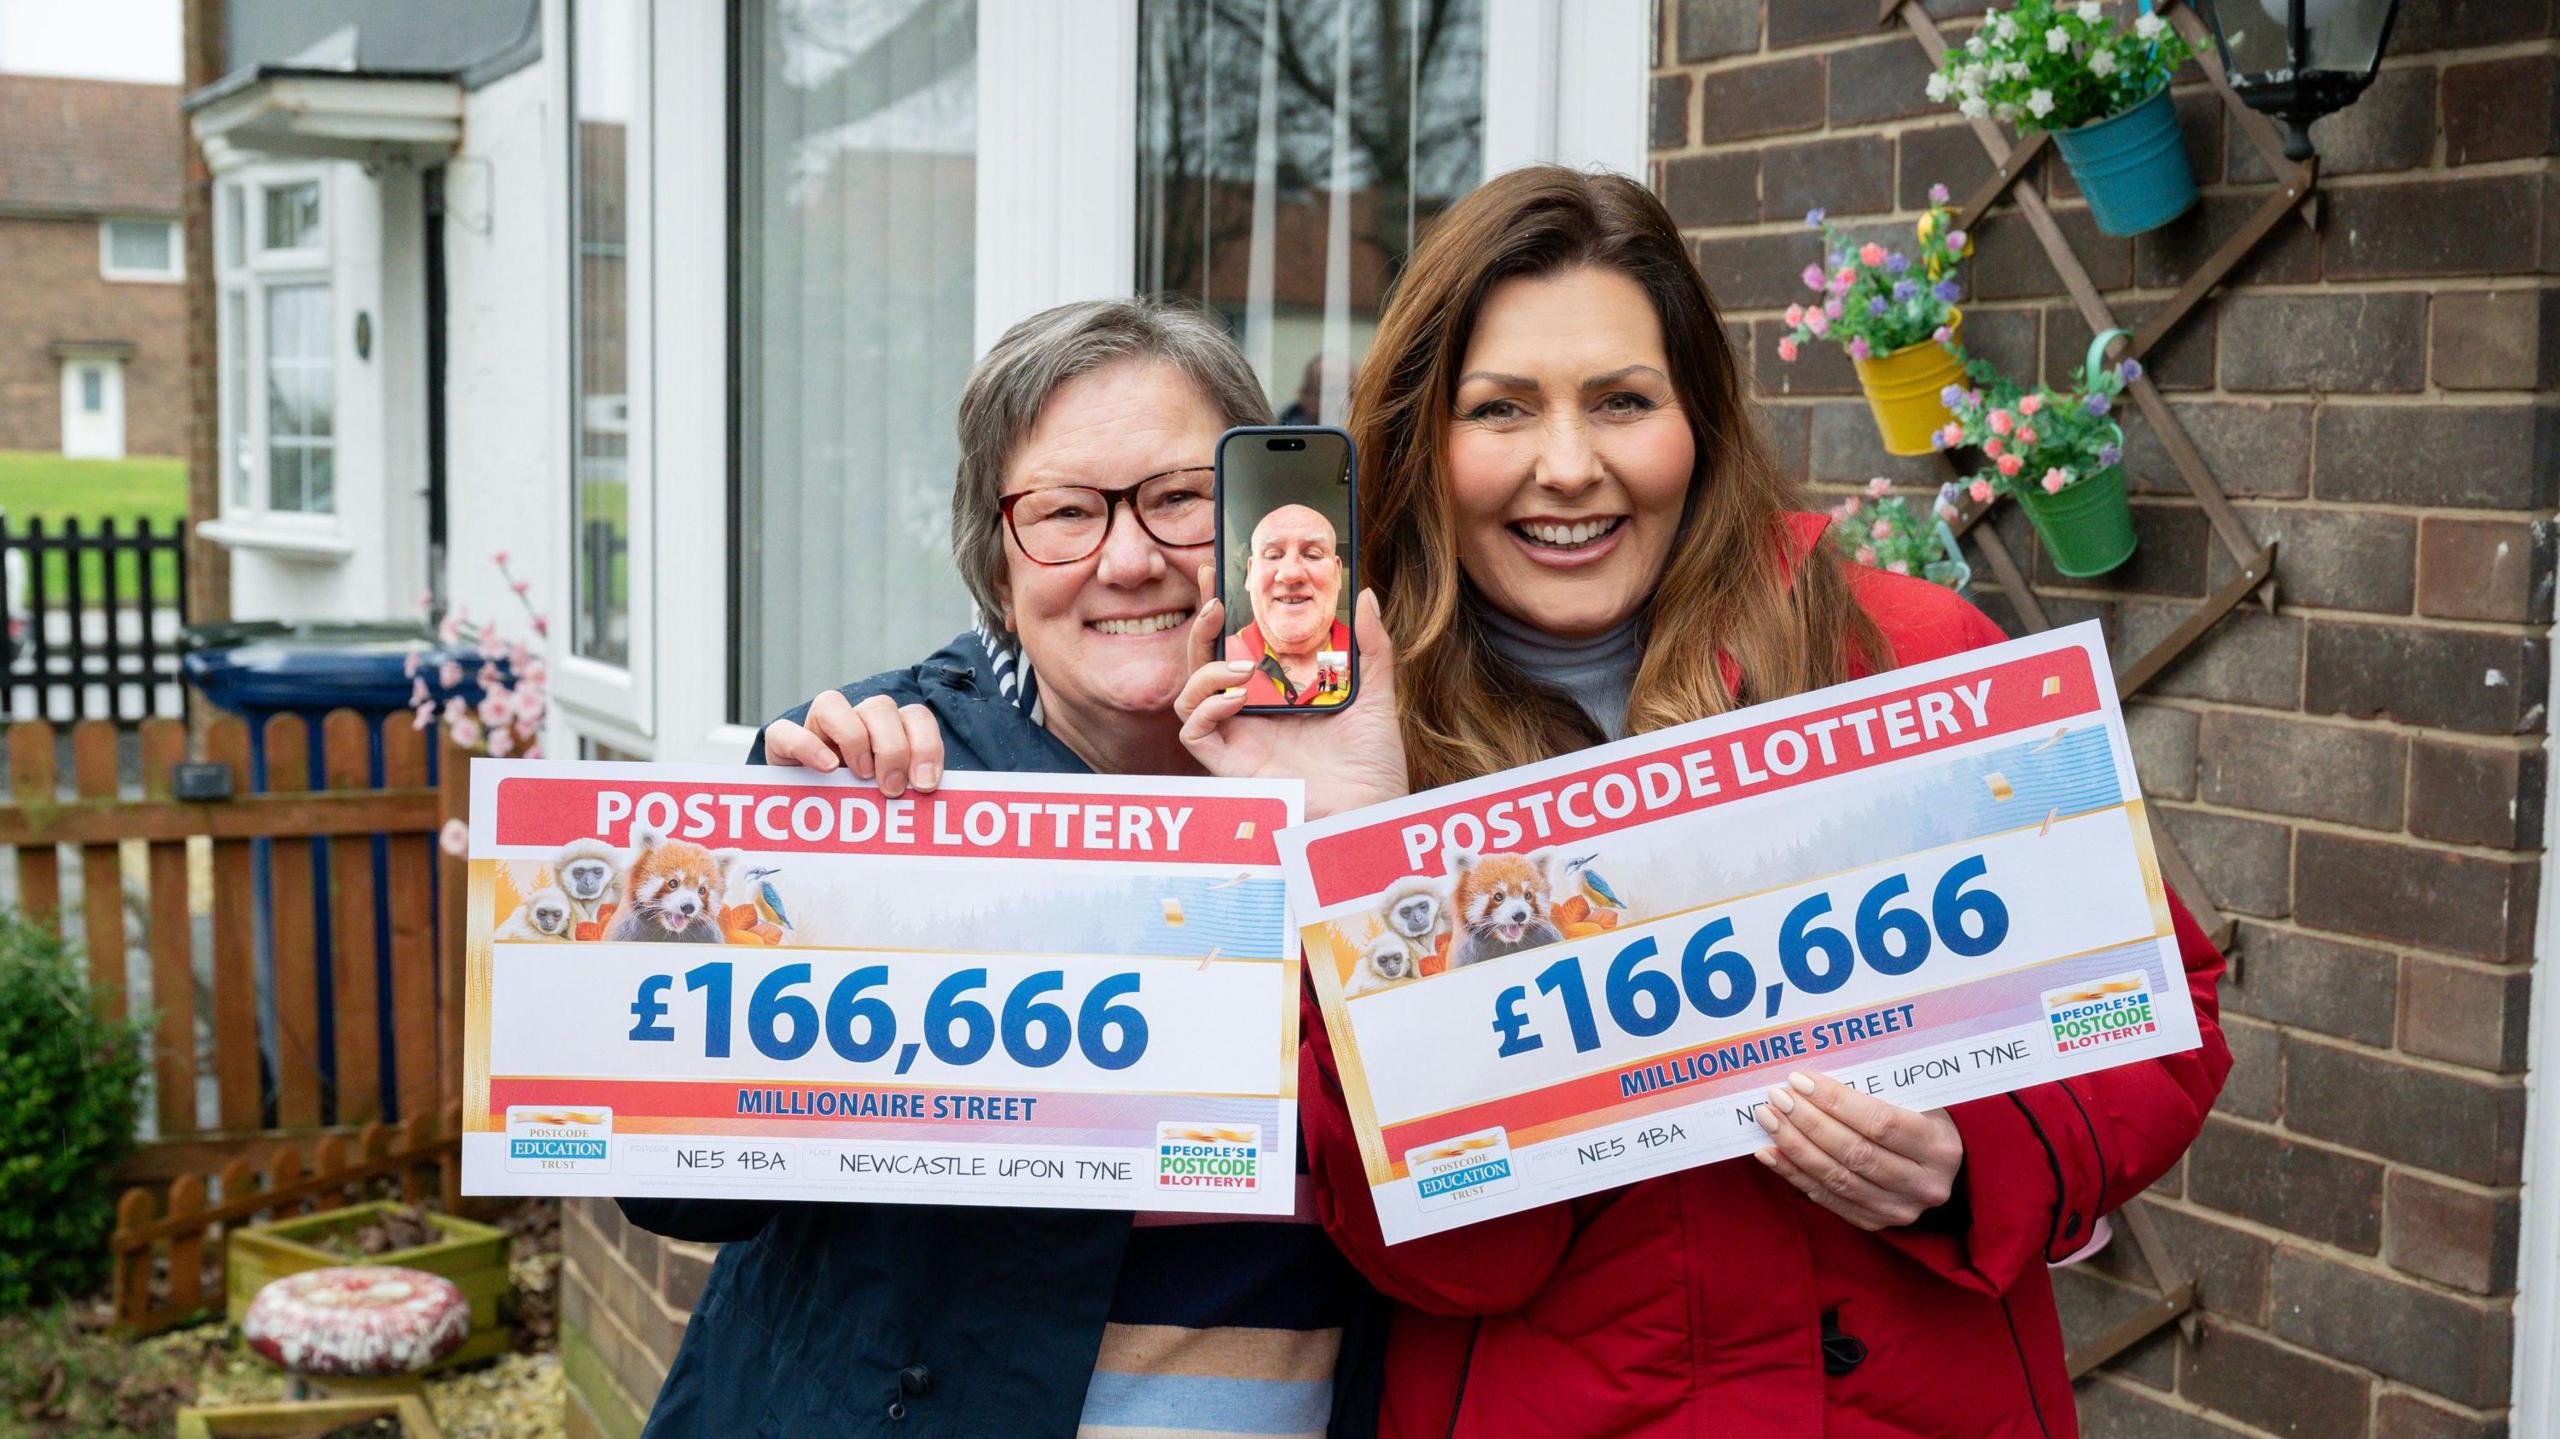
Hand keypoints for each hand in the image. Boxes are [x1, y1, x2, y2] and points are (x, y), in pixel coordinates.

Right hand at [758, 691, 944, 796]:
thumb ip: (908, 794)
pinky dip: (806, 746)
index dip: (926, 745)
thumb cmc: (859, 809)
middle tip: (893, 788)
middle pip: (880, 708)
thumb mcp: (889, 802)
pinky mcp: (782, 744)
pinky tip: (826, 768)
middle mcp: (855, 721)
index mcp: (888, 731)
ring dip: (854, 739)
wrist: (804, 820)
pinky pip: (786, 731)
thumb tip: (929, 800)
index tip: (926, 784)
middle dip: (892, 749)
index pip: (915, 717)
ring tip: (861, 776)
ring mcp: (817, 729)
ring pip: (833, 704)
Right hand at [1173, 564, 1409, 820]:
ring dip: (1205, 669)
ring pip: (1189, 694)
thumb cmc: (1373, 762)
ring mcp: (1238, 737)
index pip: (1238, 641)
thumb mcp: (1375, 694)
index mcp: (1277, 690)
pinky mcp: (1231, 765)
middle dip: (1200, 626)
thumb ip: (1370, 646)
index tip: (1218, 570)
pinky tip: (1234, 697)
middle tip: (1217, 597)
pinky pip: (1195, 732)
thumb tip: (1364, 595)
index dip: (1220, 607)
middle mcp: (1251, 711)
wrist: (1372, 812)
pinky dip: (1205, 709)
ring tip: (1241, 662)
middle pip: (1205, 660)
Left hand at [1752, 1072, 1962, 1230]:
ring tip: (1768, 1120)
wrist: (1936, 1168)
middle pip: (1855, 1153)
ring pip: (1837, 1178)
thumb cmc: (1919, 1120)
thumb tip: (1813, 1080)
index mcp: (1939, 1146)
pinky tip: (1770, 1152)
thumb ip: (1876, 1091)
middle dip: (1809, 1123)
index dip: (1836, 1102)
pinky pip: (1827, 1198)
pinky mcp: (1875, 1223)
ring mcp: (1900, 1209)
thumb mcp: (1915, 1101)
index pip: (1881, 1122)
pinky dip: (1794, 1174)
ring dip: (1795, 1148)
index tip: (1800, 1081)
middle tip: (1777, 1098)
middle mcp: (1924, 1184)